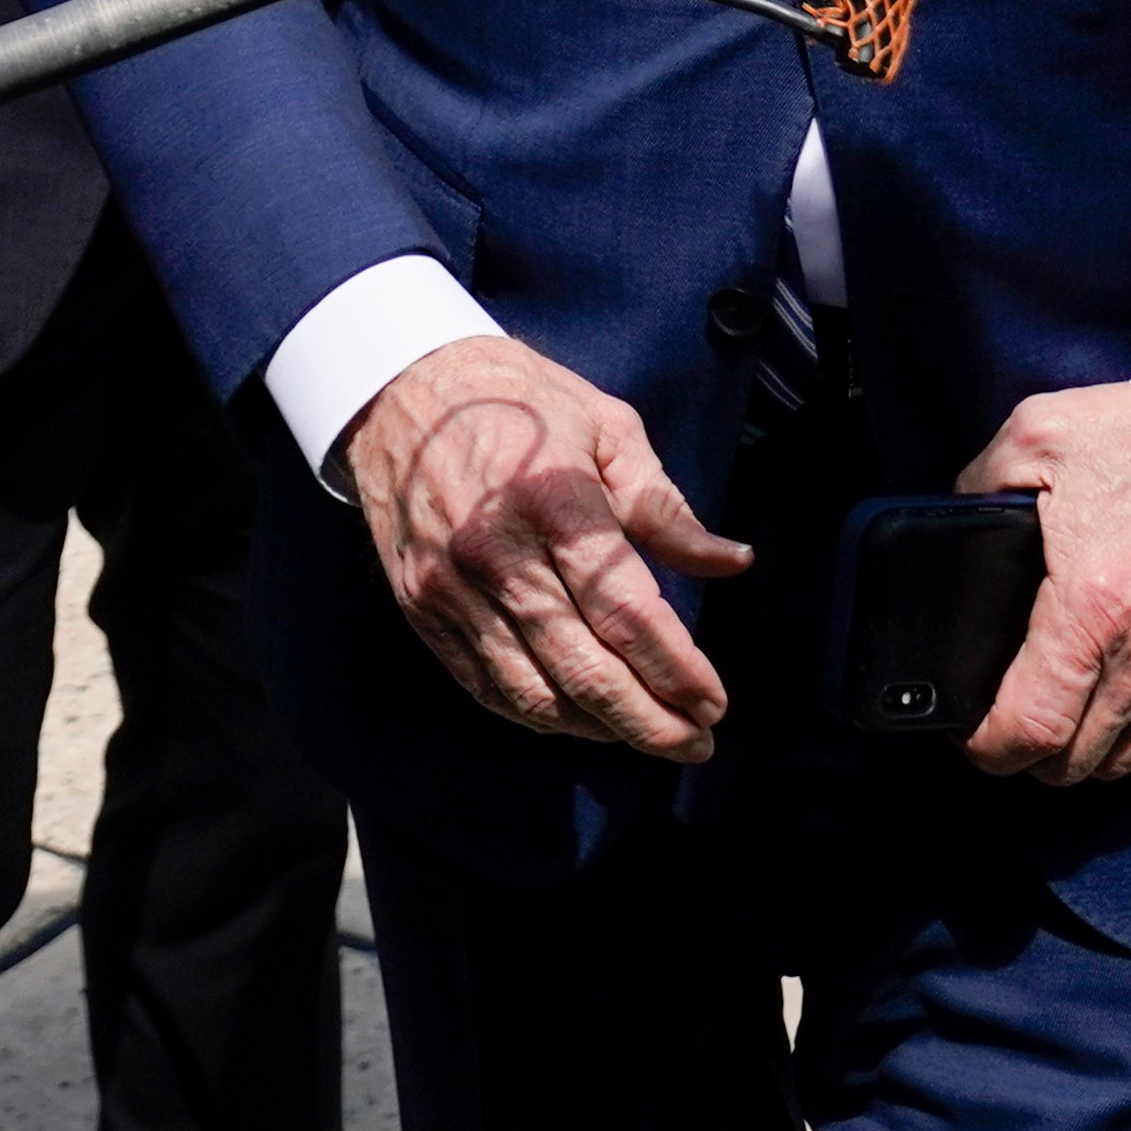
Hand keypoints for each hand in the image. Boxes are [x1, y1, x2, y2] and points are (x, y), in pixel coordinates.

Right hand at [339, 335, 748, 759]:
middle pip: (584, 668)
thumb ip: (664, 507)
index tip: (714, 703)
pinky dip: (539, 713)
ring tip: (646, 735)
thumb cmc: (517, 401)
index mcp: (553, 500)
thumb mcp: (606, 427)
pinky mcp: (422, 606)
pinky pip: (485, 684)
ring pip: (534, 692)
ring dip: (599, 728)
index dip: (677, 669)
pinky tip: (580, 717)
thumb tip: (731, 562)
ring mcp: (452, 585)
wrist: (399, 387)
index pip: (626, 611)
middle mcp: (497, 551)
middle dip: (650, 721)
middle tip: (696, 744)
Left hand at [955, 385, 1130, 783]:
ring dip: (1081, 756)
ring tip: (1054, 722)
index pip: (1030, 727)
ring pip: (1124, 762)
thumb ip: (979, 484)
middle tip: (1003, 722)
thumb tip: (949, 519)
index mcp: (1090, 608)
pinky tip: (1111, 720)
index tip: (968, 732)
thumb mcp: (1040, 435)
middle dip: (1026, 756)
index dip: (987, 746)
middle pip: (1073, 762)